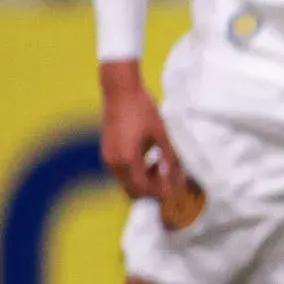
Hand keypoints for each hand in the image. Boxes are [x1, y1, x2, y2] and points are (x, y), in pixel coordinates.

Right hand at [96, 59, 186, 203]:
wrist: (120, 91)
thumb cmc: (143, 110)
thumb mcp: (162, 135)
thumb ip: (168, 158)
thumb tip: (174, 178)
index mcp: (128, 160)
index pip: (144, 189)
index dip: (161, 191)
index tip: (177, 187)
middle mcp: (113, 163)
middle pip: (134, 190)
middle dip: (153, 189)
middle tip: (171, 178)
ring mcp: (108, 158)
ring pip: (127, 182)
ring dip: (145, 181)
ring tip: (163, 166)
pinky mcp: (107, 152)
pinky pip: (122, 172)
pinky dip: (137, 173)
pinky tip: (151, 159)